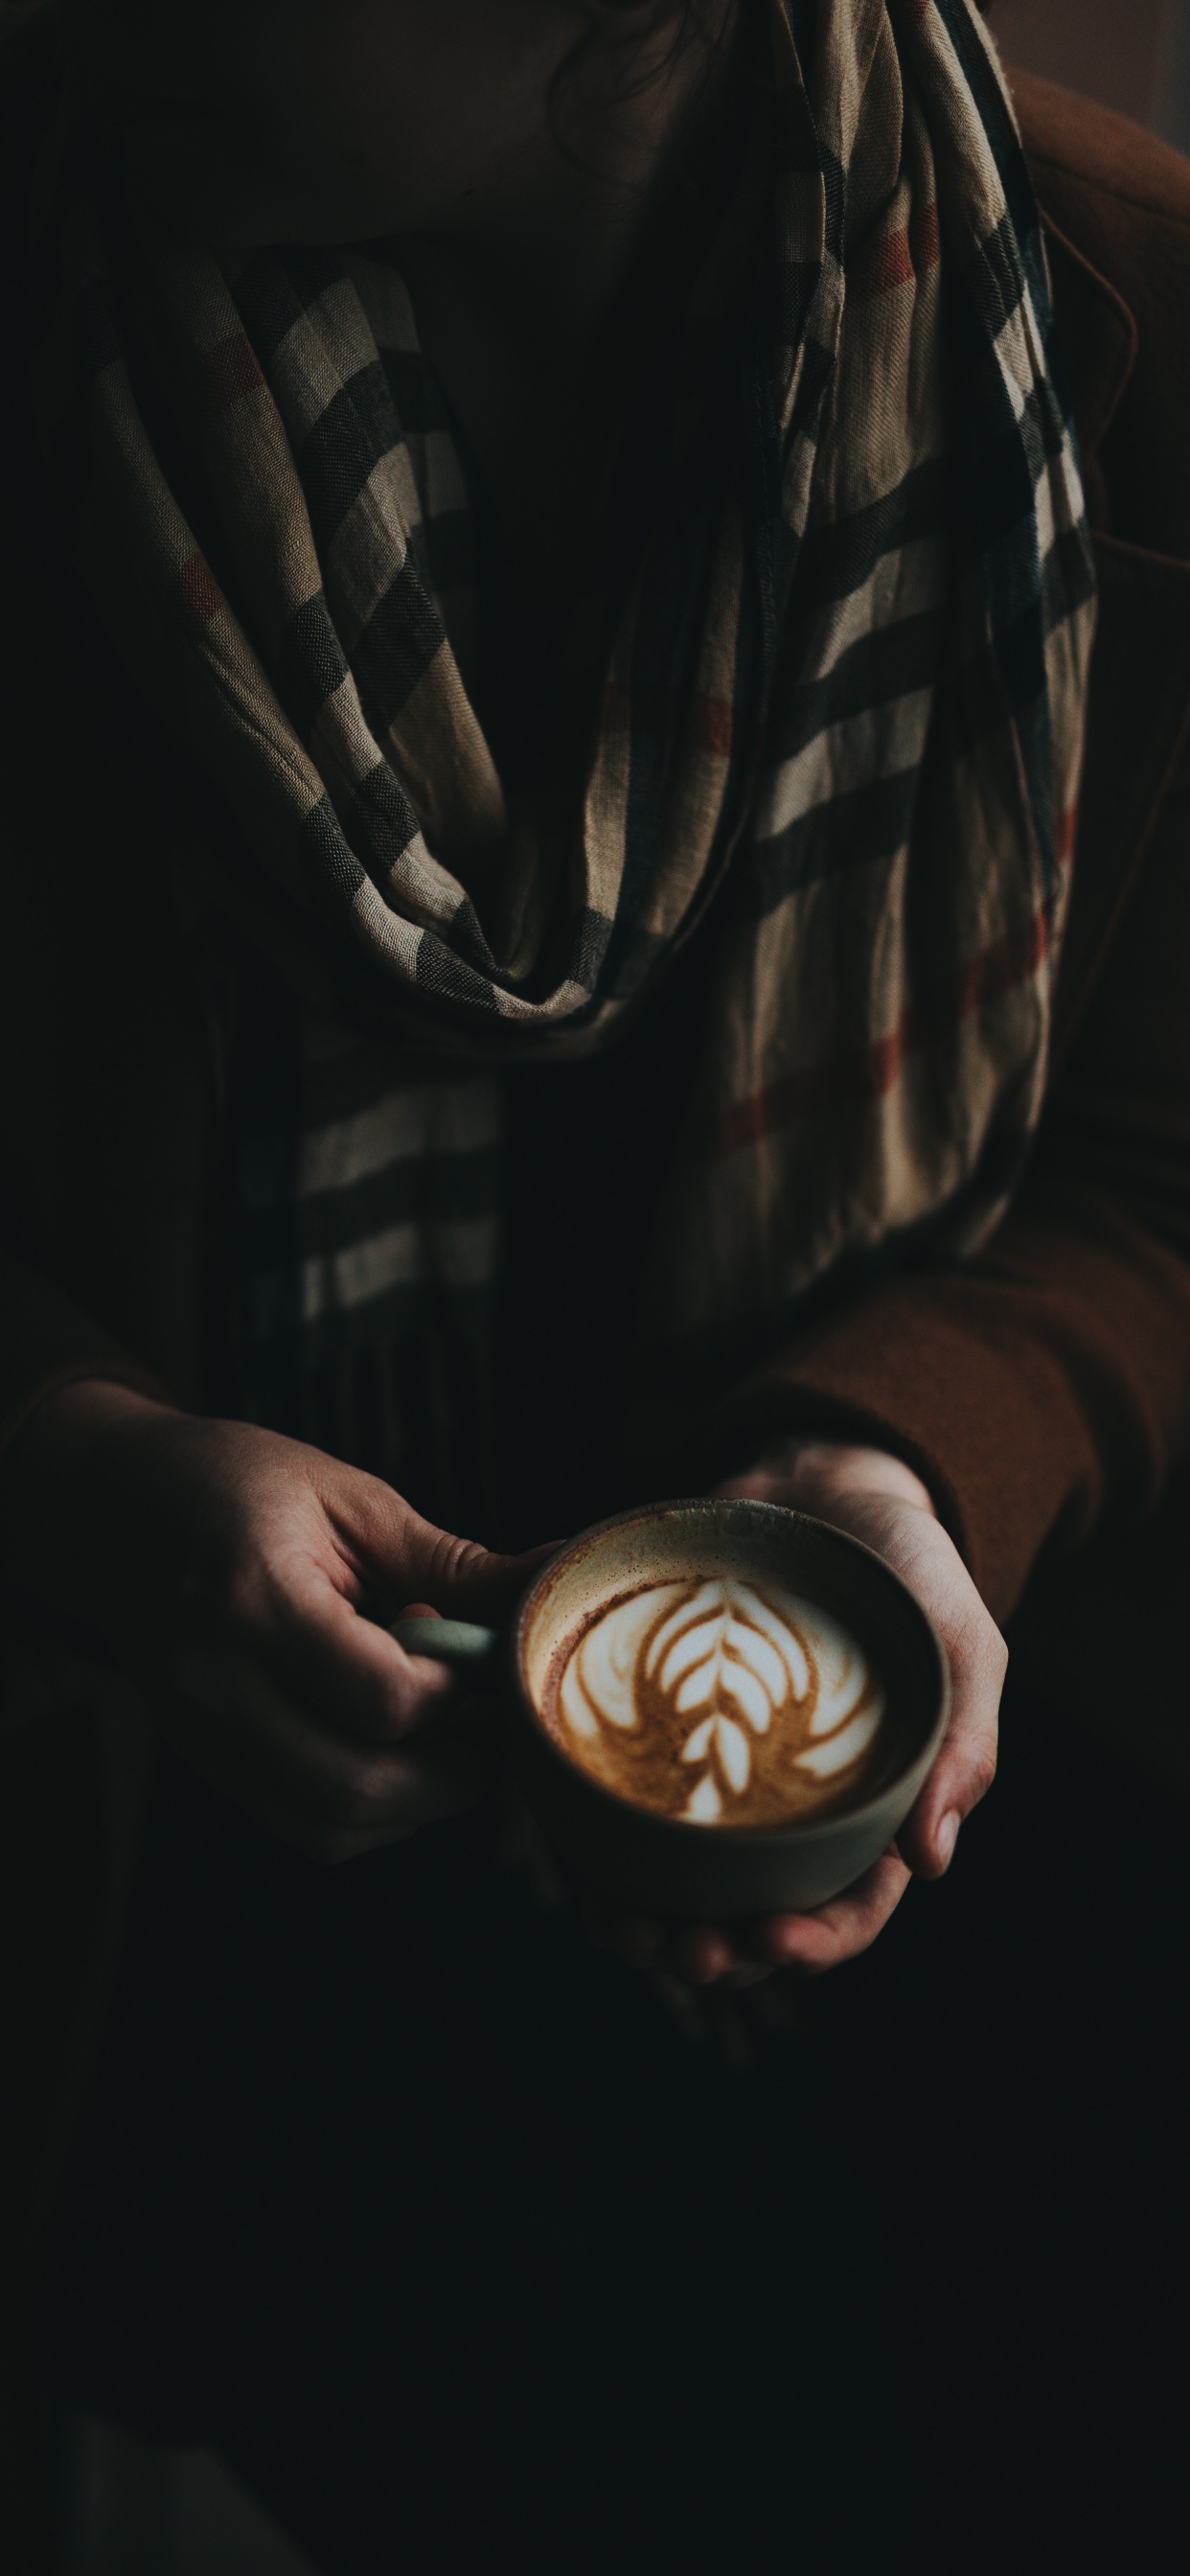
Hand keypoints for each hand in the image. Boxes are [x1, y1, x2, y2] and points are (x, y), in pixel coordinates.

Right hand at [0, 1382, 542, 1859]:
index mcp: (256, 1598)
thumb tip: (554, 1577)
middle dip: (453, 1773)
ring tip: (444, 1733)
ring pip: (330, 1826)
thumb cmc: (234, 1485)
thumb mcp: (347, 1497)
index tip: (481, 1656)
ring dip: (413, 1801)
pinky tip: (390, 1747)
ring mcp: (200, 1733)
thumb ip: (451, 1560)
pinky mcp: (202, 1761)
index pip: (384, 1698)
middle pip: (358, 1788)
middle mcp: (216, 1682)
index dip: (458, 1693)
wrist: (111, 1508)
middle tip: (491, 1721)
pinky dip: (366, 1809)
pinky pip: (301, 1825)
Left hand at [598, 1439, 1004, 1984]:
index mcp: (873, 1813)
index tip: (768, 1937)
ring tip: (620, 1930)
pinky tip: (576, 1865)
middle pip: (756, 1918)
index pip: (850, 1909)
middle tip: (681, 1950)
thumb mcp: (960, 1646)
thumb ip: (963, 1745)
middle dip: (718, 1953)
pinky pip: (624, 1813)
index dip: (813, 1942)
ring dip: (650, 1926)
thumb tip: (932, 1861)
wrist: (826, 1486)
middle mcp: (792, 1814)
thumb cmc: (909, 1573)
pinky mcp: (661, 1738)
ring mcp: (722, 1781)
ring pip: (682, 1887)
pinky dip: (598, 1852)